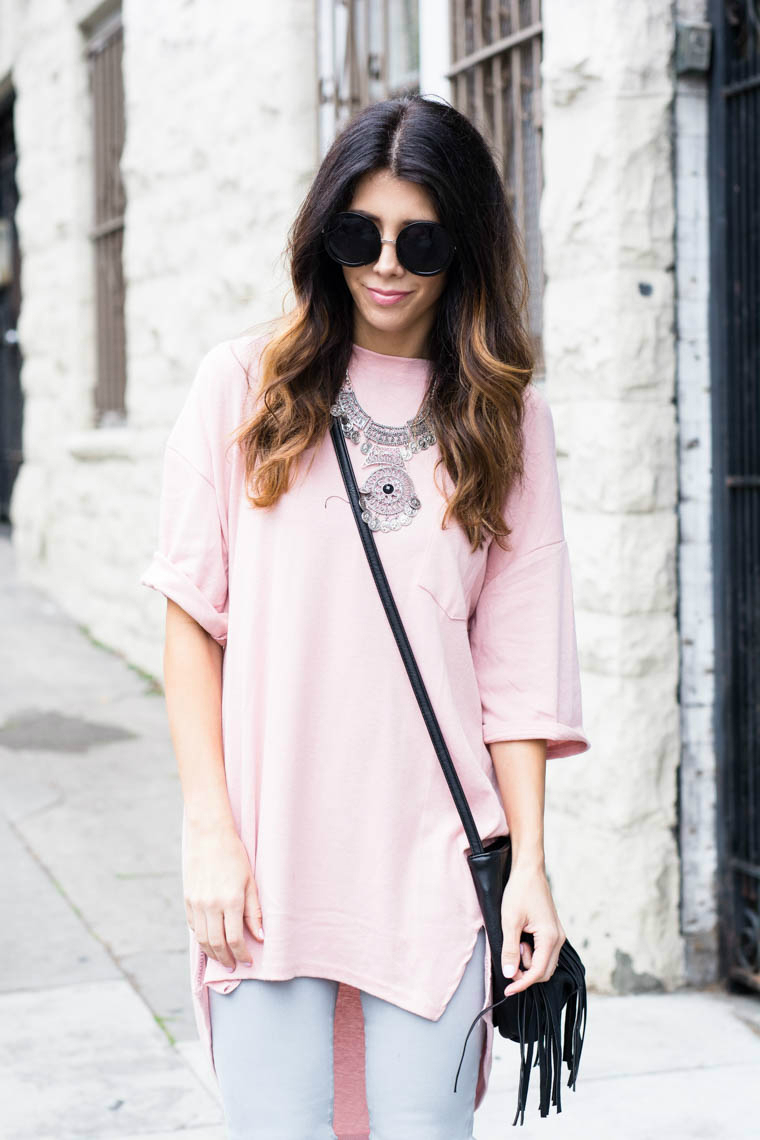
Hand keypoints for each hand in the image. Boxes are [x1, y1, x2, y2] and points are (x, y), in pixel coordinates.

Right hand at [183, 820, 263, 969]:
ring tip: (222, 959)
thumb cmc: (235, 856)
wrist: (209, 835)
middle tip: (234, 966)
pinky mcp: (187, 899)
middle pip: (216, 944)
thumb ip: (254, 911)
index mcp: (231, 901)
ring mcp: (197, 903)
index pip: (235, 939)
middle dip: (226, 959)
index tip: (248, 962)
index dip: (241, 955)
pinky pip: (193, 926)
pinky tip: (210, 941)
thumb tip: (260, 937)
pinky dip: (201, 938)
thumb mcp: (250, 882)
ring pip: (202, 939)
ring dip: (212, 954)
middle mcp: (211, 905)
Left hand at [500, 861, 565, 995]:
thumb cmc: (519, 892)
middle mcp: (558, 938)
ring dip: (528, 961)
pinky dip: (532, 953)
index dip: (522, 984)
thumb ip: (510, 950)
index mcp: (550, 938)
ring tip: (515, 942)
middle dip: (526, 973)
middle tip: (509, 962)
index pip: (538, 972)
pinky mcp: (552, 931)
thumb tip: (510, 974)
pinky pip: (544, 952)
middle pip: (545, 972)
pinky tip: (520, 941)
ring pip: (545, 962)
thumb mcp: (509, 921)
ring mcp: (557, 934)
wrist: (528, 871)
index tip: (508, 990)